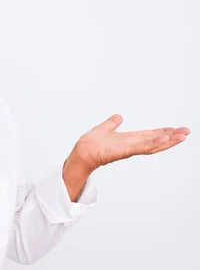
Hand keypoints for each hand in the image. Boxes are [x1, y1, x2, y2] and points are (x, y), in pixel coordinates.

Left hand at [72, 114, 190, 171]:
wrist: (82, 153)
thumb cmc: (90, 144)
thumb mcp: (104, 129)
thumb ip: (112, 123)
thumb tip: (118, 116)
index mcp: (128, 139)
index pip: (150, 135)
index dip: (163, 132)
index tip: (176, 129)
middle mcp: (131, 145)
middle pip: (155, 140)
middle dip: (171, 137)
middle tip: (187, 132)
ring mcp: (129, 149)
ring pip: (152, 145)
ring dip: (168, 141)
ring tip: (182, 136)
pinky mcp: (124, 151)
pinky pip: (141, 147)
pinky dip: (153, 144)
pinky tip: (164, 140)